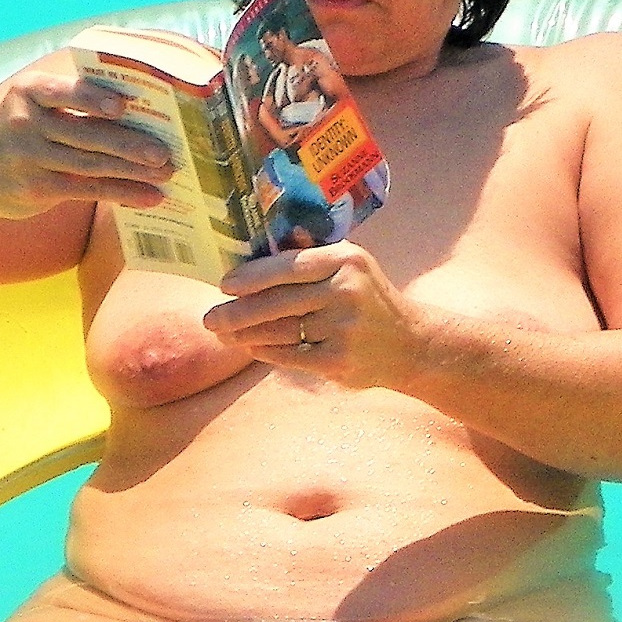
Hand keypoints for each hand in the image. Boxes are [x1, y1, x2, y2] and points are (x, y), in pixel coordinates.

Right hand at [0, 50, 174, 222]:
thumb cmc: (16, 131)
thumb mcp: (30, 105)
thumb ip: (70, 101)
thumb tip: (137, 107)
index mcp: (29, 91)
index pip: (65, 92)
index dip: (94, 99)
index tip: (123, 106)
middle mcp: (26, 123)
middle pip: (88, 134)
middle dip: (131, 143)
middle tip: (166, 151)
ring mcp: (30, 158)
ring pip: (92, 164)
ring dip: (134, 170)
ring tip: (167, 171)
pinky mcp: (37, 189)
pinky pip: (88, 190)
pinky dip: (123, 192)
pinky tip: (149, 196)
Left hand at [204, 241, 419, 389]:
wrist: (412, 343)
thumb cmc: (368, 299)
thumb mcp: (351, 267)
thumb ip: (311, 260)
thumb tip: (251, 260)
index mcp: (345, 260)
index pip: (287, 267)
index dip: (250, 277)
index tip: (224, 285)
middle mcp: (346, 291)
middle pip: (277, 302)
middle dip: (236, 312)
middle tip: (209, 318)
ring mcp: (343, 329)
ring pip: (280, 331)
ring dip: (245, 335)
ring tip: (224, 335)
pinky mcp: (339, 361)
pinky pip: (291, 356)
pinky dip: (267, 352)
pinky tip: (252, 348)